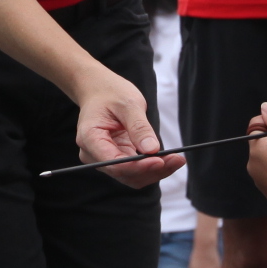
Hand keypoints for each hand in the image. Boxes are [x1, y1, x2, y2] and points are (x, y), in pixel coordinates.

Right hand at [73, 74, 178, 189]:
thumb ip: (139, 127)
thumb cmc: (111, 93)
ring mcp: (104, 158)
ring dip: (155, 171)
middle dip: (151, 170)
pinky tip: (169, 159)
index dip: (138, 166)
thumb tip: (152, 150)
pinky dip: (152, 166)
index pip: (114, 163)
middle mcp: (93, 154)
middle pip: (124, 173)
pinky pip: (135, 169)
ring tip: (176, 160)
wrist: (101, 91)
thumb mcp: (128, 104)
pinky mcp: (116, 158)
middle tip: (176, 160)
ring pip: (131, 176)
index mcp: (90, 138)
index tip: (160, 160)